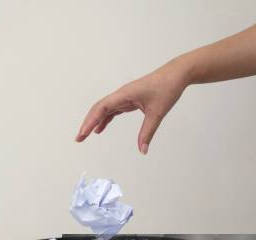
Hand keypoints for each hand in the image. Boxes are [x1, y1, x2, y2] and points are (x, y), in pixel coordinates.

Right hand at [76, 59, 190, 153]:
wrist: (176, 74)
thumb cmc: (167, 87)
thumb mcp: (157, 113)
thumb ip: (148, 132)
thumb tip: (142, 150)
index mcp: (124, 94)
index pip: (102, 108)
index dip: (91, 121)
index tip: (83, 133)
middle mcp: (121, 95)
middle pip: (98, 109)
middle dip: (87, 123)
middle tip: (79, 138)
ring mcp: (124, 97)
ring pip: (104, 110)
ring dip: (94, 122)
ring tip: (85, 135)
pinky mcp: (129, 100)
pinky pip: (112, 110)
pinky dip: (105, 120)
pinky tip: (100, 129)